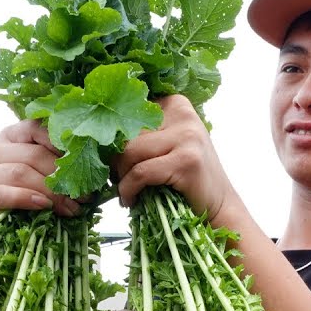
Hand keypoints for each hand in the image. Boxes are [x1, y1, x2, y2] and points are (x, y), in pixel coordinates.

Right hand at [0, 120, 83, 223]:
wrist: (2, 235)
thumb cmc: (28, 201)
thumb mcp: (44, 175)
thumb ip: (57, 162)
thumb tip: (89, 160)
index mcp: (10, 136)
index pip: (36, 127)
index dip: (61, 144)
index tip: (83, 161)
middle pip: (33, 155)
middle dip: (62, 177)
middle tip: (84, 195)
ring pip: (20, 173)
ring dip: (50, 192)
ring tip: (71, 207)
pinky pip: (2, 194)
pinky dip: (26, 199)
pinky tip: (44, 206)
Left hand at [115, 95, 238, 220]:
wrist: (217, 207)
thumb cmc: (182, 178)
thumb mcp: (162, 146)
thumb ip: (139, 135)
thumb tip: (93, 138)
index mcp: (174, 104)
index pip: (126, 114)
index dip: (112, 140)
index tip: (112, 160)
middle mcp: (183, 114)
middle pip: (124, 134)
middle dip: (114, 162)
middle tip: (117, 180)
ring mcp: (188, 136)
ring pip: (129, 153)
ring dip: (120, 177)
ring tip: (126, 191)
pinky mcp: (187, 161)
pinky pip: (140, 173)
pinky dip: (128, 190)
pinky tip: (131, 200)